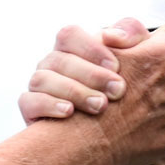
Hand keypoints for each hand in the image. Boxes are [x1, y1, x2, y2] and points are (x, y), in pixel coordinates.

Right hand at [19, 19, 150, 122]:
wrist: (114, 129)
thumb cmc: (125, 87)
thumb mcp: (136, 59)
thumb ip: (131, 35)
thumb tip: (113, 36)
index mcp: (73, 48)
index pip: (69, 35)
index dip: (90, 48)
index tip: (117, 67)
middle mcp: (52, 64)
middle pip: (58, 59)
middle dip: (90, 75)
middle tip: (117, 91)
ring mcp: (39, 87)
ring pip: (41, 79)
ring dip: (72, 91)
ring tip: (100, 106)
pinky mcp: (31, 110)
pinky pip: (29, 102)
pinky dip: (48, 105)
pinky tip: (69, 112)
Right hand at [98, 25, 164, 164]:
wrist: (90, 139)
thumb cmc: (91, 89)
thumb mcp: (104, 46)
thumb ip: (130, 32)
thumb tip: (149, 34)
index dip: (157, 43)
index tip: (145, 55)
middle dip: (161, 72)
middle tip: (135, 84)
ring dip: (164, 97)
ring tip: (137, 106)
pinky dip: (164, 121)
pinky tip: (142, 124)